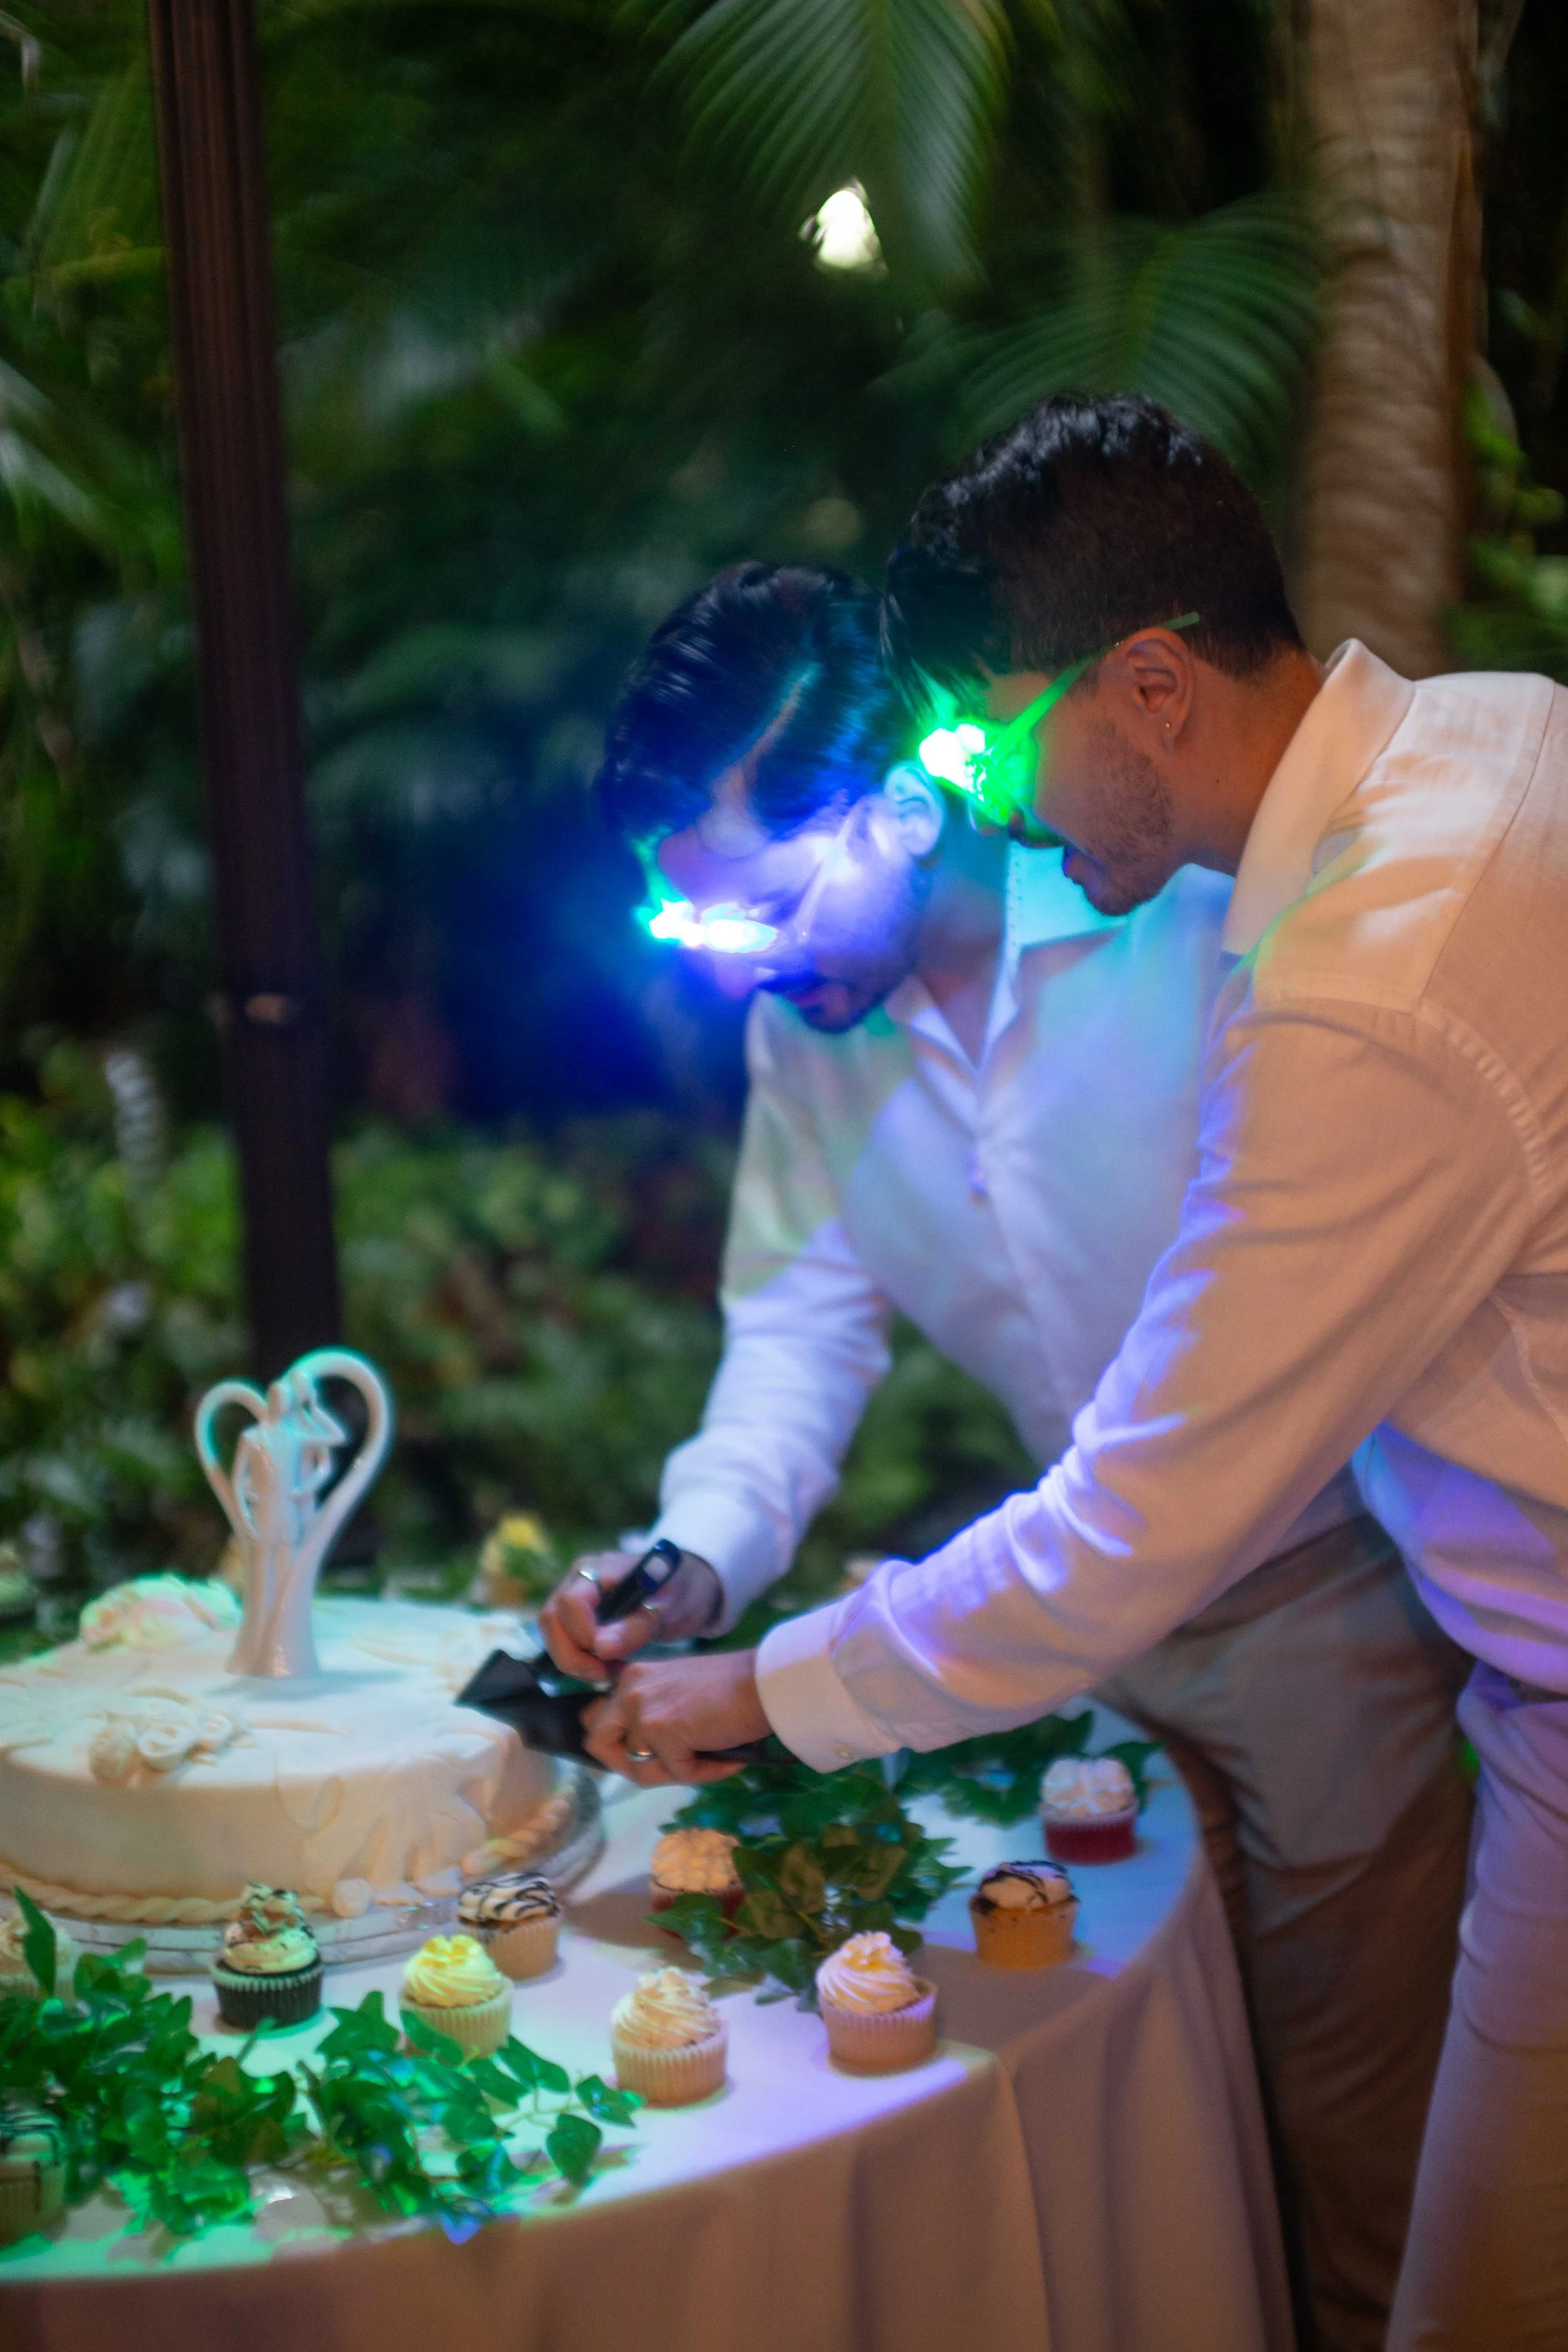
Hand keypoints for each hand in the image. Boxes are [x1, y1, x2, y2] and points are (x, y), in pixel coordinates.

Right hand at [538, 1548, 721, 1679]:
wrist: (688, 1587)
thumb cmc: (682, 1591)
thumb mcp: (670, 1608)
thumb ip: (637, 1626)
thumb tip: (600, 1649)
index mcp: (602, 1568)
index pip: (571, 1602)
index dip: (582, 1634)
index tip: (608, 1656)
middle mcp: (580, 1578)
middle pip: (550, 1619)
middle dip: (571, 1656)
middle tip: (605, 1675)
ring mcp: (575, 1595)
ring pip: (552, 1633)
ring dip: (574, 1661)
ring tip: (609, 1673)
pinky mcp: (576, 1615)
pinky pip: (562, 1640)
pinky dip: (578, 1661)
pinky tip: (606, 1668)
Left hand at [582, 1650, 767, 1785]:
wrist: (765, 1683)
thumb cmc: (732, 1688)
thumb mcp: (678, 1694)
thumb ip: (652, 1713)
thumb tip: (639, 1754)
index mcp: (631, 1677)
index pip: (597, 1718)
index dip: (616, 1742)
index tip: (647, 1753)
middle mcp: (628, 1689)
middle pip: (597, 1742)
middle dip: (627, 1763)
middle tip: (665, 1766)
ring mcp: (642, 1710)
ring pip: (638, 1768)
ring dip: (672, 1773)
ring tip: (707, 1760)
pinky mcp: (662, 1731)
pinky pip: (675, 1774)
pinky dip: (703, 1774)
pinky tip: (727, 1760)